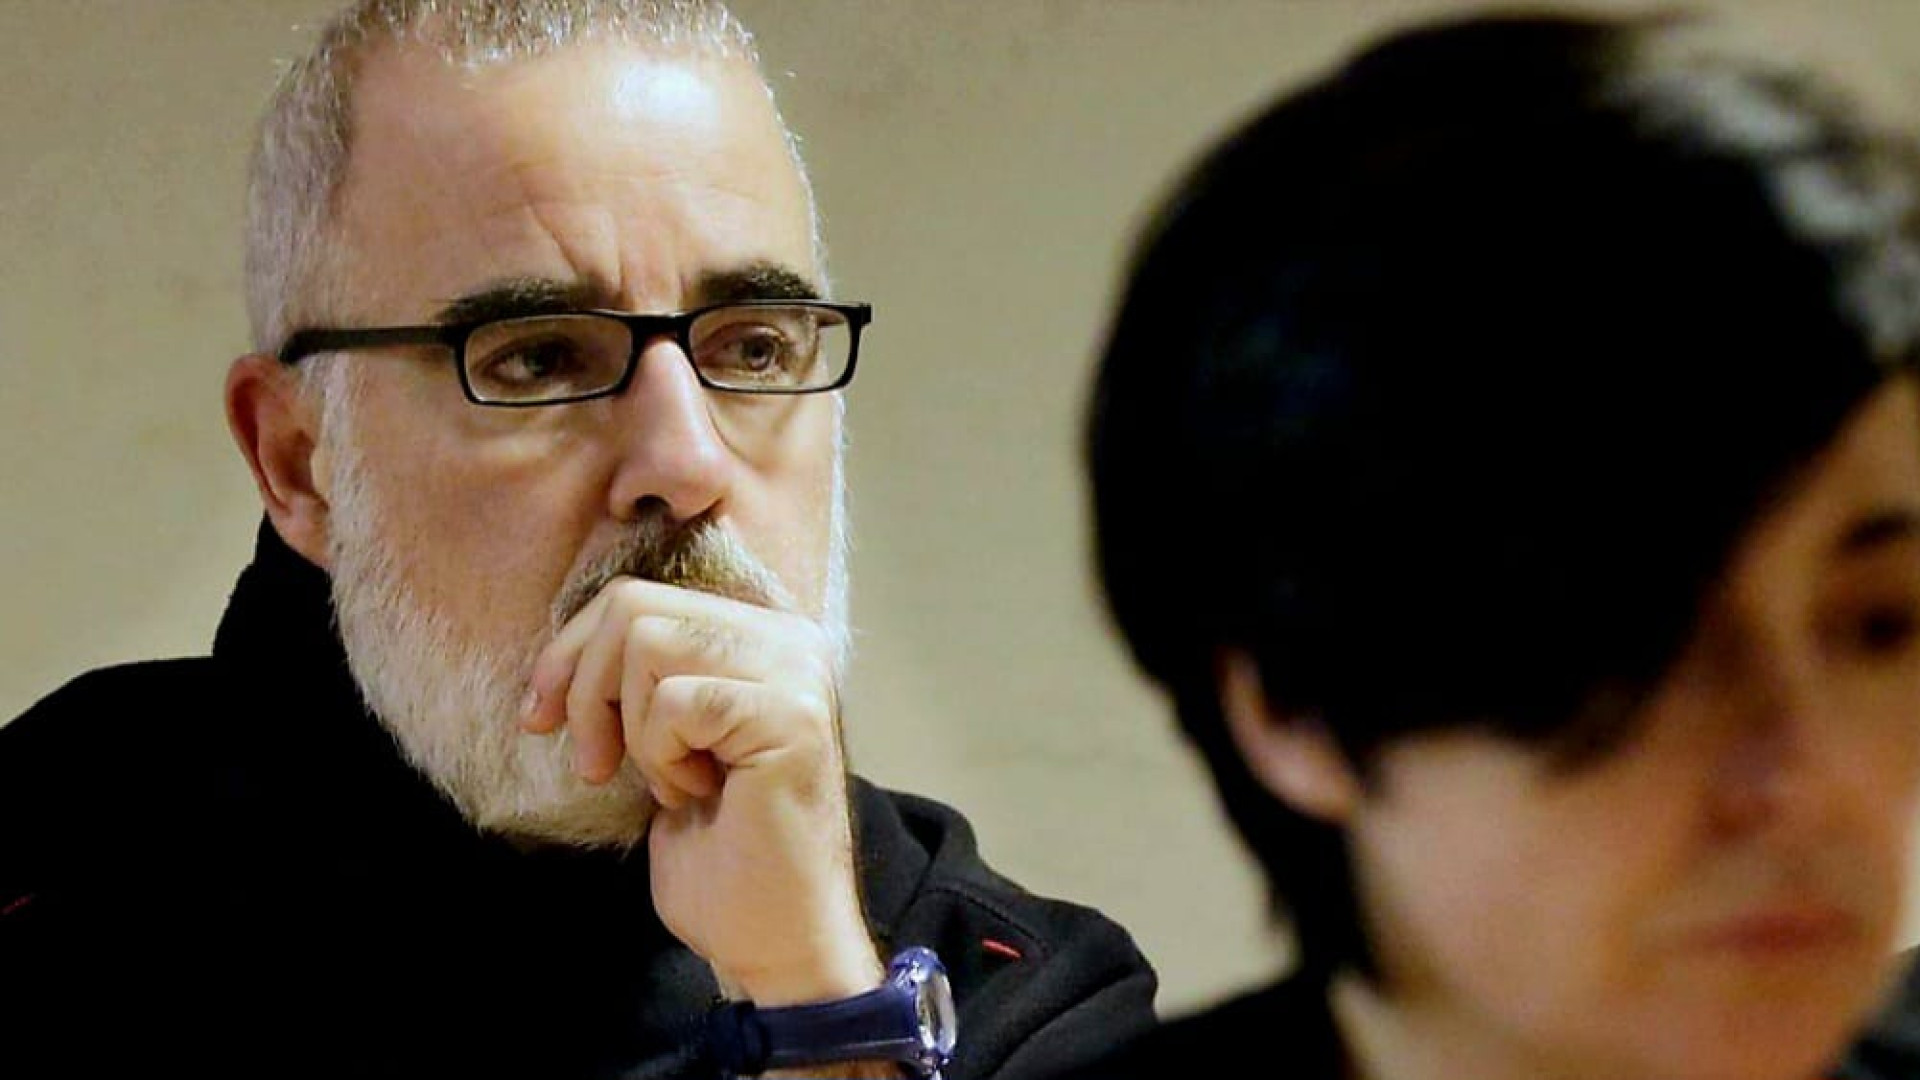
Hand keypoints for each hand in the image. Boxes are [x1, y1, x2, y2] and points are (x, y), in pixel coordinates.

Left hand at [522, 577, 882, 1004]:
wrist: (774, 937)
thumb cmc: (719, 853)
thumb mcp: (665, 742)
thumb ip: (646, 677)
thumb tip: (568, 640)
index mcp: (762, 636)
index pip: (636, 597)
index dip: (570, 653)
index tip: (541, 720)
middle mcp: (791, 638)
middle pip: (633, 608)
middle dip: (587, 690)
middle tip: (598, 765)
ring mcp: (797, 672)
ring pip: (648, 643)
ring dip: (633, 728)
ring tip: (669, 781)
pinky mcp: (791, 715)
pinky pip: (676, 702)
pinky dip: (663, 757)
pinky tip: (698, 795)